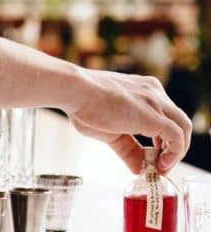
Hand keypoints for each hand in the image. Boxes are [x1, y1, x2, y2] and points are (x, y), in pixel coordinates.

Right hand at [64, 69, 191, 173]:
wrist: (74, 90)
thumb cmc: (83, 103)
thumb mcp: (109, 130)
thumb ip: (127, 148)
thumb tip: (138, 167)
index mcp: (143, 89)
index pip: (164, 115)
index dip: (162, 138)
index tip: (154, 155)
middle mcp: (154, 91)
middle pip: (177, 121)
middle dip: (172, 145)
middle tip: (160, 162)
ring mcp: (156, 102)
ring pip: (183, 128)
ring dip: (177, 151)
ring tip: (162, 166)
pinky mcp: (154, 117)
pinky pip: (177, 138)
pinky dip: (174, 153)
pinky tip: (161, 164)